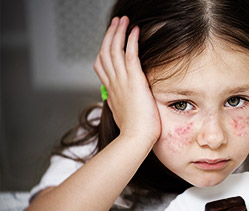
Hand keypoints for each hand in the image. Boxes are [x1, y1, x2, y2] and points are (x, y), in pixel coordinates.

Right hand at [94, 16, 160, 144]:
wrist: (135, 139)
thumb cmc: (134, 132)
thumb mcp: (124, 115)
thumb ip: (123, 104)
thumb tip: (123, 103)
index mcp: (111, 91)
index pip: (102, 66)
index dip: (104, 51)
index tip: (109, 42)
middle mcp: (113, 83)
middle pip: (105, 52)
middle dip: (109, 35)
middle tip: (115, 23)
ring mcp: (122, 81)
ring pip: (114, 50)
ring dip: (118, 32)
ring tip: (123, 21)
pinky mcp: (133, 80)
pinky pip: (130, 55)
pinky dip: (131, 41)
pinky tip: (134, 30)